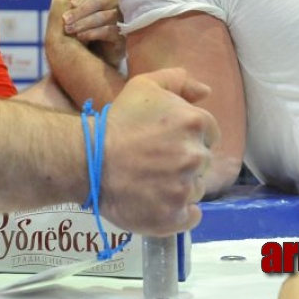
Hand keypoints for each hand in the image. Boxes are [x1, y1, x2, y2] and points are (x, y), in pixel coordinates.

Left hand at [61, 0, 124, 67]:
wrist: (96, 51)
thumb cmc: (86, 26)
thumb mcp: (77, 12)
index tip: (71, 4)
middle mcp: (117, 0)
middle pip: (99, 1)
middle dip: (79, 11)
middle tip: (64, 20)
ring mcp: (122, 17)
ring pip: (104, 16)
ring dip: (83, 23)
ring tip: (69, 30)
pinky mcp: (124, 34)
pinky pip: (109, 31)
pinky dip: (93, 33)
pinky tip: (81, 36)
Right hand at [99, 68, 218, 235]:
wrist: (89, 158)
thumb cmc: (118, 120)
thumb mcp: (144, 86)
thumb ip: (178, 81)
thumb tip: (207, 92)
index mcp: (195, 123)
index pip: (209, 134)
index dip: (188, 138)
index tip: (167, 142)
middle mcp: (196, 156)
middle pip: (203, 162)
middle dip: (184, 161)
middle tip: (156, 162)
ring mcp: (186, 188)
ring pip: (196, 189)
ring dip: (180, 186)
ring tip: (152, 182)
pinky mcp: (175, 215)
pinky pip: (192, 216)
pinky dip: (180, 213)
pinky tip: (160, 203)